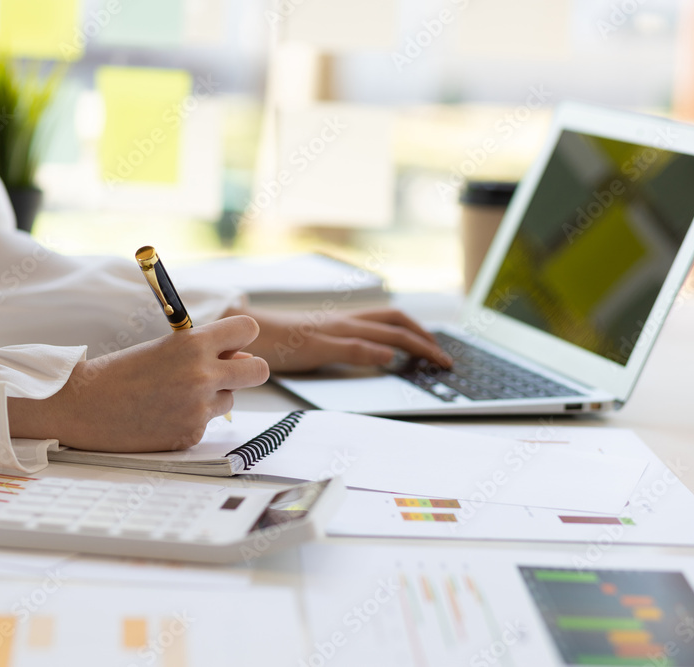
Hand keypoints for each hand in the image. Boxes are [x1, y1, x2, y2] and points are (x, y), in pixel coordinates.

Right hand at [7, 316, 268, 451]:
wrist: (81, 406)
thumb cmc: (118, 372)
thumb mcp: (162, 348)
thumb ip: (203, 351)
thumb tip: (241, 358)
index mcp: (193, 344)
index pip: (247, 330)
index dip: (240, 337)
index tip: (230, 344)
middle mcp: (202, 376)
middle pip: (258, 370)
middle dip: (247, 370)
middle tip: (226, 372)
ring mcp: (198, 408)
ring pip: (230, 399)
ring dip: (211, 397)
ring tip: (172, 395)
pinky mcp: (190, 435)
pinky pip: (206, 423)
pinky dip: (190, 420)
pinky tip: (161, 415)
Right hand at [228, 306, 451, 372]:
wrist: (248, 333)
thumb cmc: (281, 341)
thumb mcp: (320, 343)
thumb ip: (348, 346)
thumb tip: (381, 355)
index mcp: (346, 320)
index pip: (392, 317)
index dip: (419, 329)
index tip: (438, 346)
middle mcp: (345, 320)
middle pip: (396, 321)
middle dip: (427, 338)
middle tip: (446, 358)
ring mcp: (333, 330)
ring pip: (383, 329)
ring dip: (414, 343)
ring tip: (435, 359)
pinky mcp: (318, 343)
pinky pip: (351, 344)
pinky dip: (374, 349)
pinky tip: (390, 357)